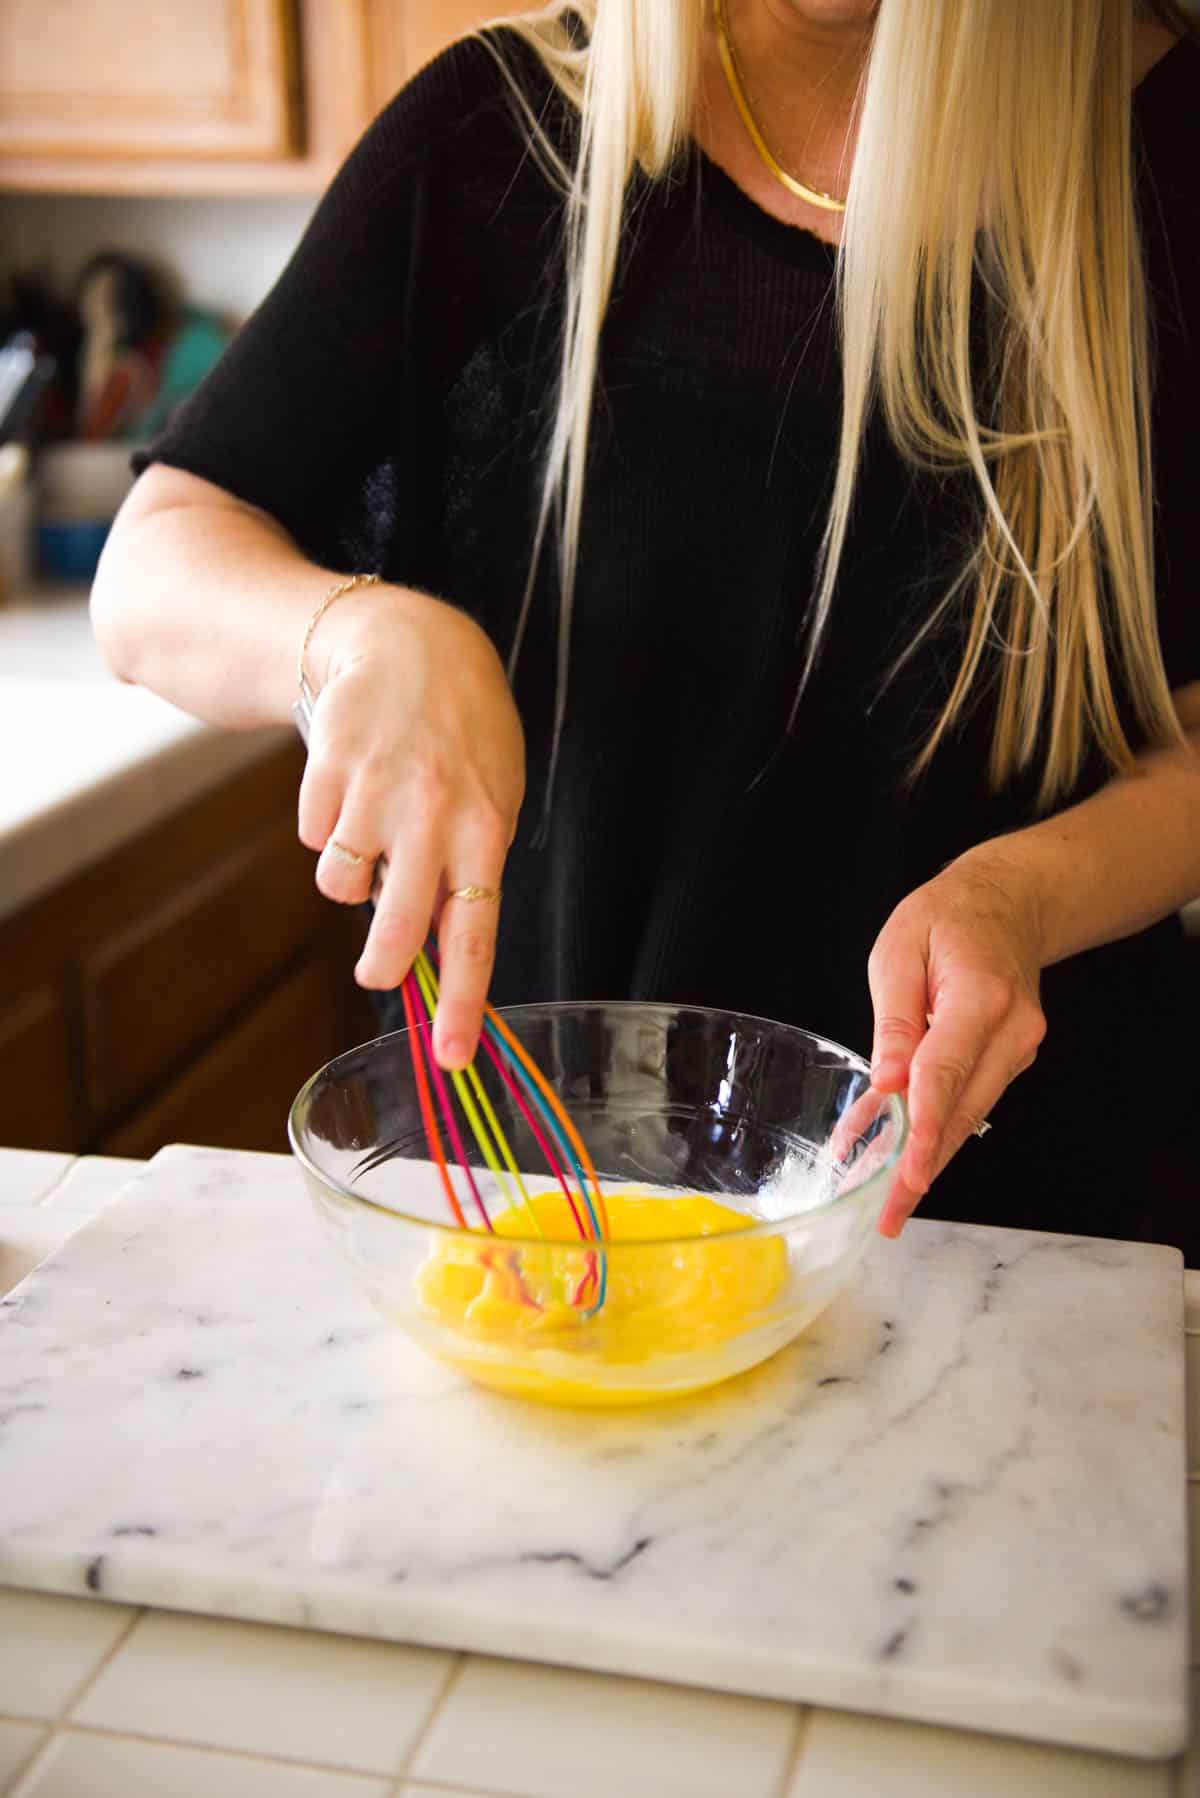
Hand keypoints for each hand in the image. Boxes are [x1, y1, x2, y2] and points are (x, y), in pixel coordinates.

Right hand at [296, 583, 524, 1069]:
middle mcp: (431, 815)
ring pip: (338, 885)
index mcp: (484, 828)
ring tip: (371, 839)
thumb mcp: (490, 793)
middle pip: (395, 928)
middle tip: (379, 971)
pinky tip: (350, 790)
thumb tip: (437, 945)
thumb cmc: (461, 731)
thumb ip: (468, 864)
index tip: (450, 1057)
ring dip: (348, 879)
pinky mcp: (329, 766)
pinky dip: (325, 826)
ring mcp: (377, 790)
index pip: (474, 934)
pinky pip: (312, 836)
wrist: (409, 643)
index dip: (461, 1002)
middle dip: (383, 963)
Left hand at [867, 850, 1046, 1236]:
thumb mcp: (900, 949)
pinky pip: (968, 1101)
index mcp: (980, 997)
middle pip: (962, 1110)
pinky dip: (936, 1131)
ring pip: (968, 1116)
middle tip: (889, 1215)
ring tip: (890, 1204)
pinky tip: (898, 1157)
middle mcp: (1011, 1031)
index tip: (908, 1170)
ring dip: (928, 1159)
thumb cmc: (948, 918)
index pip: (947, 1070)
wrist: (1010, 904)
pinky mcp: (1009, 1060)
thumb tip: (886, 1082)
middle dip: (924, 1168)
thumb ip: (894, 1017)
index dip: (925, 1125)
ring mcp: (1016, 1049)